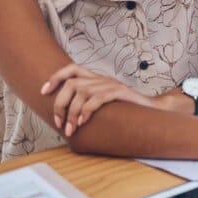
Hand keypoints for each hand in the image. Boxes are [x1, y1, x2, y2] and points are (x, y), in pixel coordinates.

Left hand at [40, 63, 154, 136]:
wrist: (153, 112)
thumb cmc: (126, 111)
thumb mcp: (103, 104)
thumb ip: (88, 102)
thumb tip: (64, 116)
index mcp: (97, 79)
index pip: (72, 69)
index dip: (55, 78)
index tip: (44, 92)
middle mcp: (102, 79)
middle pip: (71, 83)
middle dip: (60, 104)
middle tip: (59, 122)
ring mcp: (111, 85)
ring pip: (81, 92)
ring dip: (72, 113)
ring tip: (71, 128)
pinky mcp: (120, 93)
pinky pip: (97, 99)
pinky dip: (86, 111)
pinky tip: (84, 122)